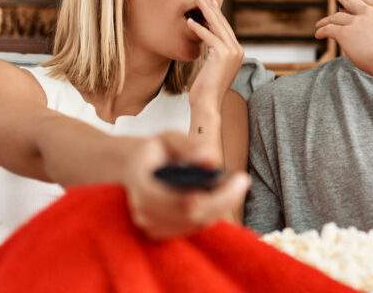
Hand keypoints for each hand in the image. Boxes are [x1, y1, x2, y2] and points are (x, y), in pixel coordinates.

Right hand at [123, 131, 250, 239]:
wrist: (131, 168)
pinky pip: (193, 226)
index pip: (187, 203)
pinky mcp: (160, 233)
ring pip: (198, 223)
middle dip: (225, 200)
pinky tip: (216, 193)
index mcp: (143, 188)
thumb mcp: (169, 138)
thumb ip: (189, 146)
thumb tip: (210, 162)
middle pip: (196, 216)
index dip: (219, 196)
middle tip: (242, 180)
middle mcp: (144, 212)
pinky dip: (210, 210)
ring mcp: (151, 227)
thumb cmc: (154, 151)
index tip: (241, 178)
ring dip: (219, 205)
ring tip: (230, 183)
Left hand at [187, 0, 243, 111]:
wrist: (207, 104)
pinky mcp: (223, 55)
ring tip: (197, 0)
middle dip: (211, 7)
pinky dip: (199, 29)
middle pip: (223, 24)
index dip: (215, 13)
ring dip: (206, 11)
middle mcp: (238, 50)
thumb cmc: (205, 87)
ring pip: (218, 27)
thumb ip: (213, 51)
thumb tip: (206, 37)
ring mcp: (232, 52)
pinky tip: (189, 21)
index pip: (225, 28)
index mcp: (237, 52)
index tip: (207, 1)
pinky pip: (209, 37)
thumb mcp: (212, 65)